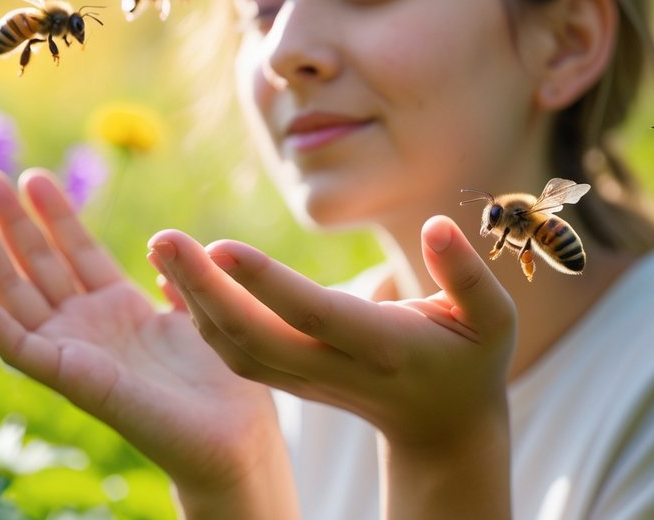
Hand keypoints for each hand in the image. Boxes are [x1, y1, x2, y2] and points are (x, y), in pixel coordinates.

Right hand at [0, 169, 295, 515]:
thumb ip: (180, 276)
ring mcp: (73, 351)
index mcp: (118, 309)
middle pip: (36, 264)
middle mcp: (88, 327)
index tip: (32, 177)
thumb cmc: (225, 385)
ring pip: (13, 292)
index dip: (54, 214)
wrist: (234, 438)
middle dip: (9, 220)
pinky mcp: (66, 377)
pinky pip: (13, 341)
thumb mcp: (202, 311)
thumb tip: (162, 242)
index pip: (74, 251)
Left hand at [148, 215, 516, 449]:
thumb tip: (436, 226)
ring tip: (161, 246)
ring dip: (191, 302)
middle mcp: (336, 369)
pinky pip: (233, 353)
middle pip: (256, 336)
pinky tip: (174, 278)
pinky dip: (198, 319)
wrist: (444, 427)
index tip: (221, 246)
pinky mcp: (289, 379)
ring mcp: (306, 381)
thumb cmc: (473, 360)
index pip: (315, 315)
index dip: (268, 284)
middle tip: (163, 237)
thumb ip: (467, 275)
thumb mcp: (492, 319)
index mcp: (384, 349)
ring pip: (235, 350)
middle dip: (204, 290)